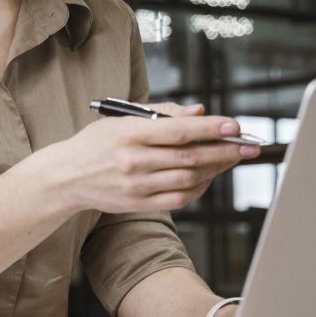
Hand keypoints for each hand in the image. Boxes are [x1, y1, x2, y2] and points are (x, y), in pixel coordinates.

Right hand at [41, 104, 254, 213]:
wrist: (66, 176)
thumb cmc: (97, 142)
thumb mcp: (122, 118)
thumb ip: (162, 113)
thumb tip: (199, 112)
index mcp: (129, 133)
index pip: (178, 131)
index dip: (210, 129)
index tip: (235, 127)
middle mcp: (133, 160)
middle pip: (189, 157)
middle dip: (224, 151)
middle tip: (249, 146)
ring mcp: (136, 185)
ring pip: (187, 178)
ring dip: (215, 168)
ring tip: (233, 158)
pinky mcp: (138, 204)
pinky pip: (178, 198)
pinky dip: (199, 188)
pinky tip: (209, 176)